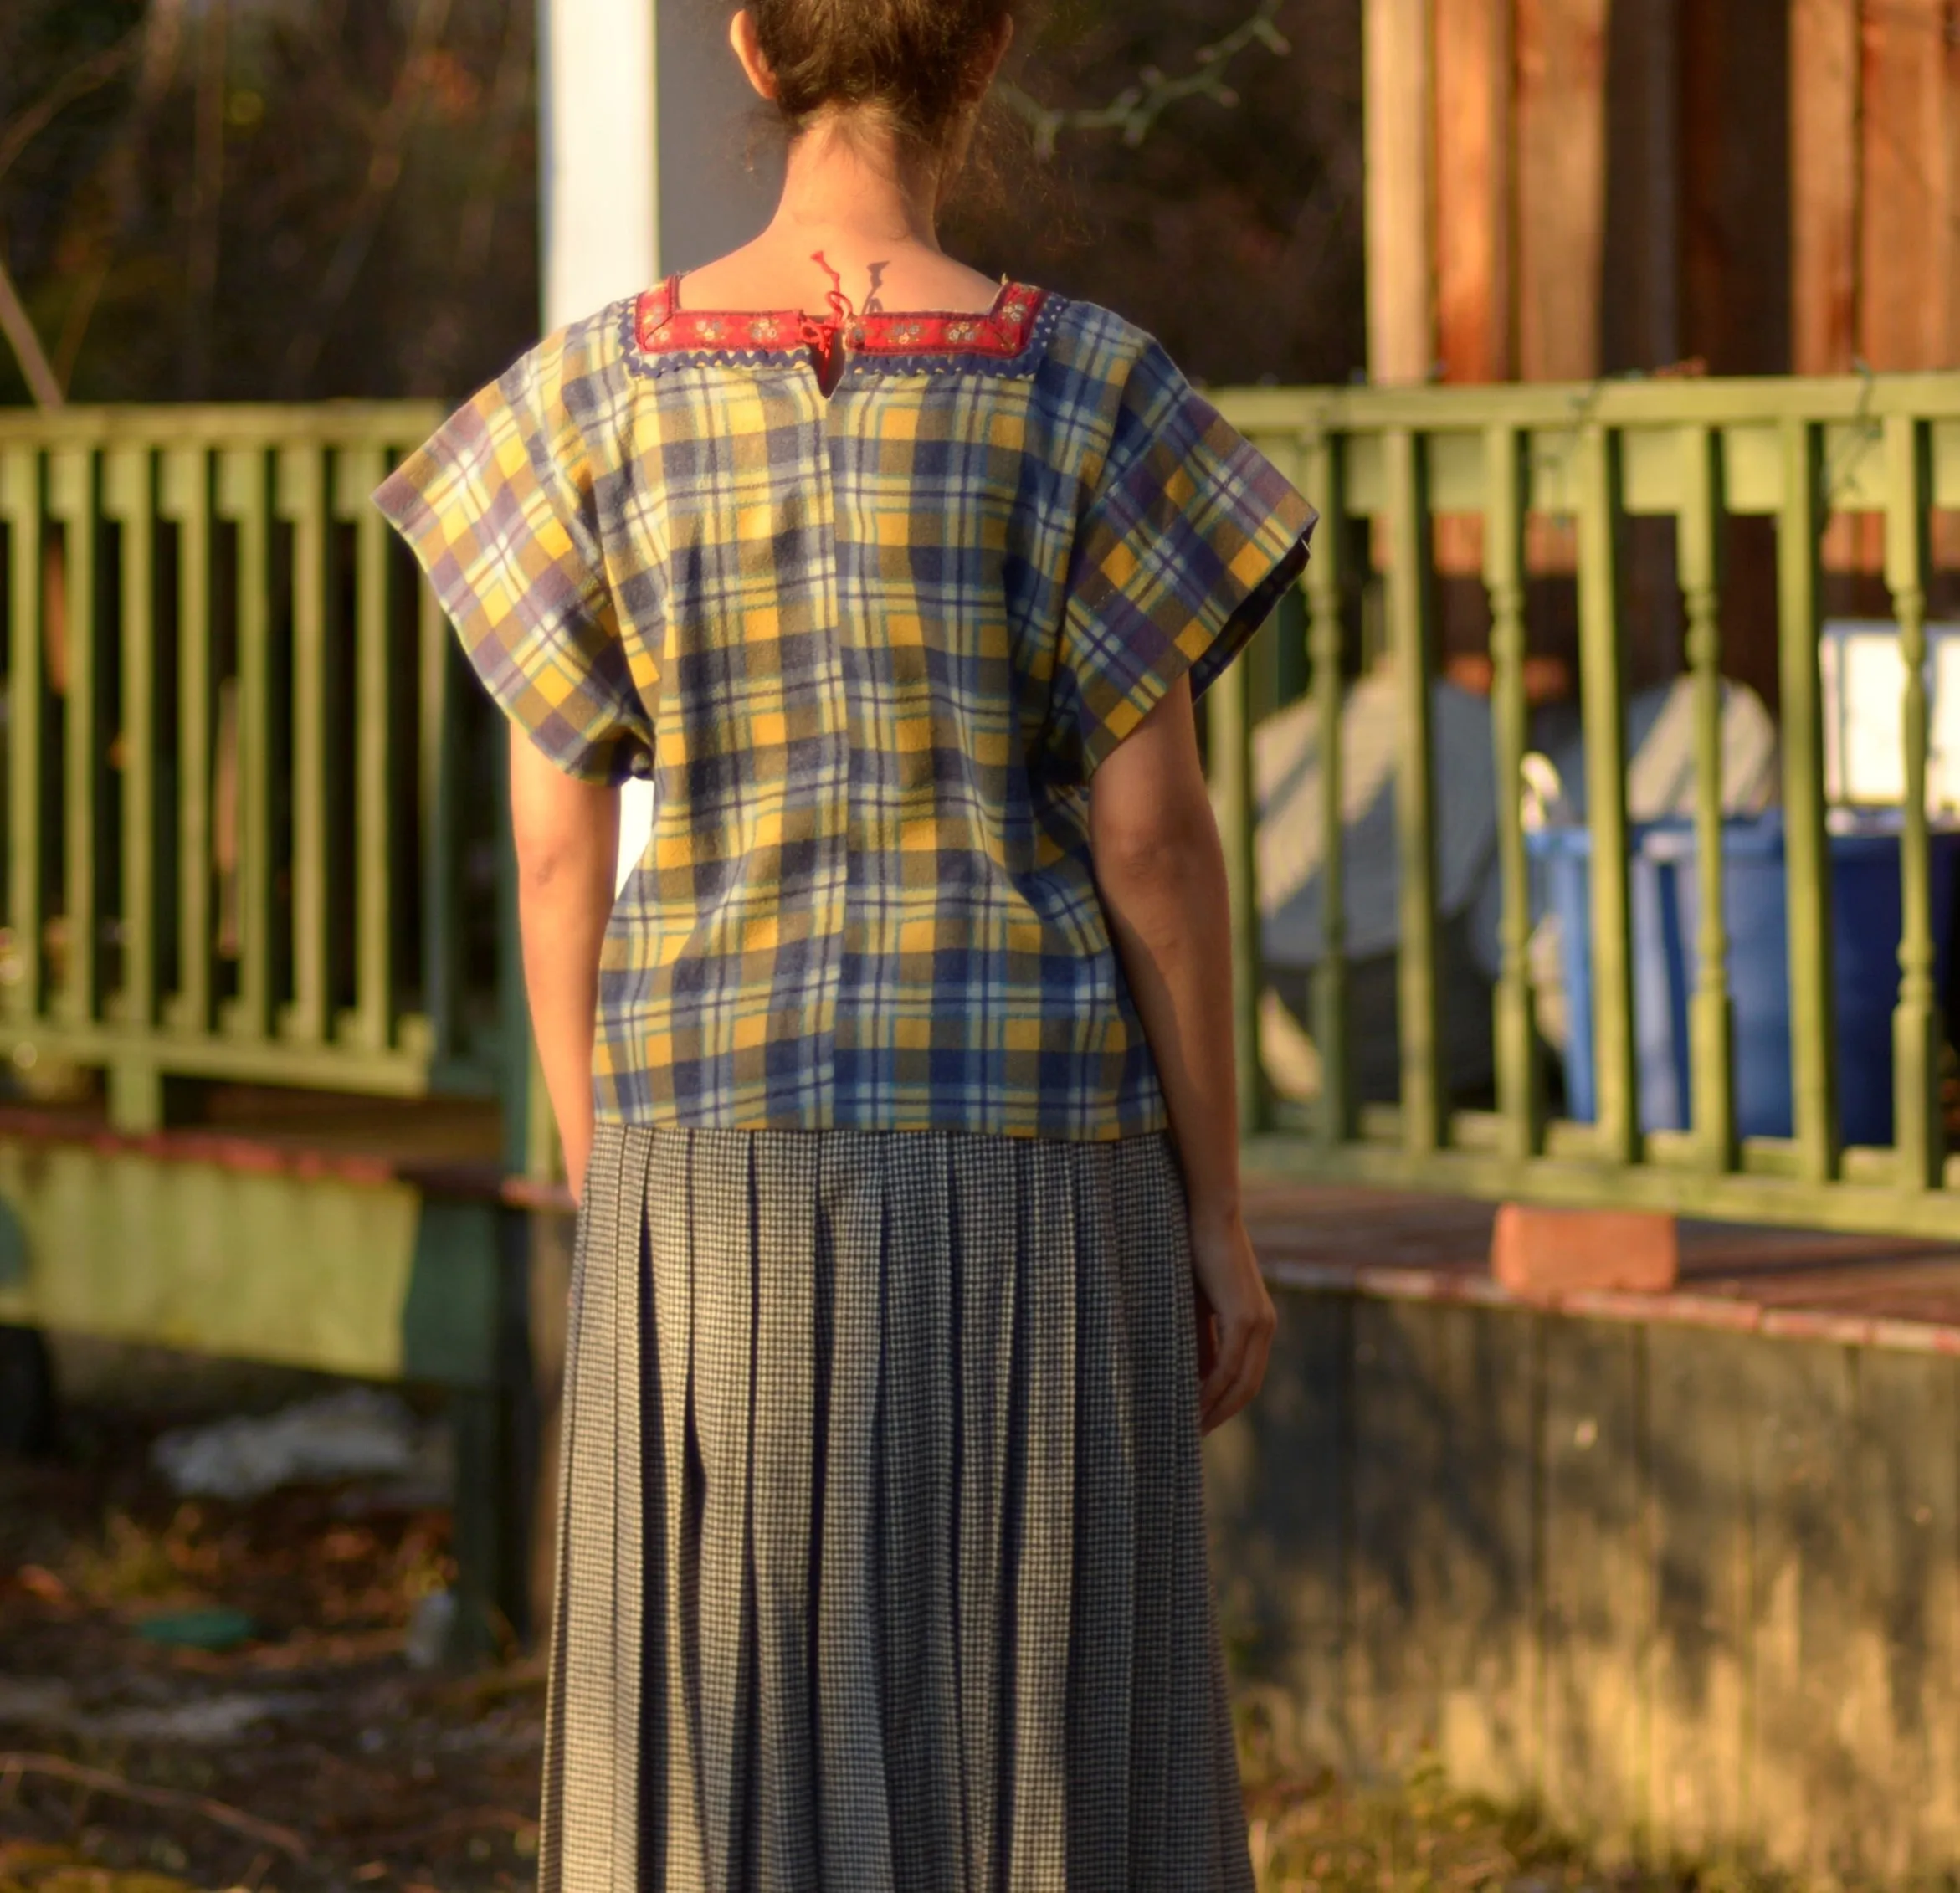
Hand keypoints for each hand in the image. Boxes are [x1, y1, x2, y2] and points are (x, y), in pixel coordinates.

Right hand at [1188, 1202, 1275, 1432]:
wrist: (1209, 1215)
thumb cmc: (1199, 1253)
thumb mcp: (1199, 1305)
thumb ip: (1203, 1340)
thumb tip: (1198, 1378)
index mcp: (1258, 1323)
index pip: (1247, 1376)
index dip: (1227, 1403)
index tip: (1202, 1421)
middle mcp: (1265, 1327)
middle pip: (1248, 1387)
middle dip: (1222, 1413)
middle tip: (1196, 1435)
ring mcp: (1258, 1323)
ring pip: (1241, 1382)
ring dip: (1216, 1407)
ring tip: (1191, 1427)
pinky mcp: (1244, 1317)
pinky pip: (1228, 1365)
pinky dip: (1212, 1388)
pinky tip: (1193, 1402)